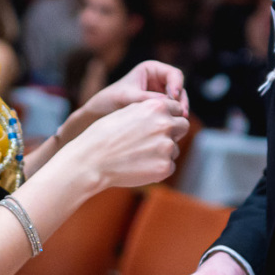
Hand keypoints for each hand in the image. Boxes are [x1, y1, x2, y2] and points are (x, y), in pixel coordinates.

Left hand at [59, 60, 188, 144]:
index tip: (173, 97)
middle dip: (181, 101)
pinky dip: (172, 119)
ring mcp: (160, 95)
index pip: (174, 74)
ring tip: (177, 123)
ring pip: (178, 102)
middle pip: (180, 89)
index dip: (177, 85)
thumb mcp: (126, 98)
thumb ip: (146, 98)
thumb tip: (167, 102)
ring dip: (179, 112)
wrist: (98, 115)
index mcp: (151, 70)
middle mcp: (158, 81)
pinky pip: (171, 113)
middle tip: (181, 114)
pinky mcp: (159, 109)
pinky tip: (169, 129)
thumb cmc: (108, 100)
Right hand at [62, 95, 187, 190]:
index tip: (161, 124)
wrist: (92, 160)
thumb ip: (149, 111)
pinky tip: (140, 166)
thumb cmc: (104, 136)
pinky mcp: (165, 167)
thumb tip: (166, 114)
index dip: (169, 117)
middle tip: (155, 141)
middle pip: (183, 126)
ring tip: (139, 156)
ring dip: (163, 152)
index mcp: (156, 106)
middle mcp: (165, 124)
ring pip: (175, 149)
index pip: (177, 109)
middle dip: (173, 132)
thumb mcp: (127, 112)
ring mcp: (167, 146)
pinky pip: (170, 166)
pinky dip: (158, 168)